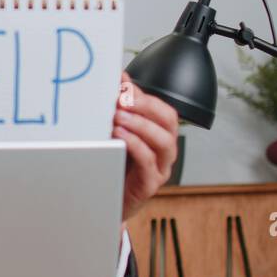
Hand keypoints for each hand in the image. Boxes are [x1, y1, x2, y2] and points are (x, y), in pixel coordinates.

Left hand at [112, 72, 178, 219]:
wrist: (107, 198)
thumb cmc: (117, 164)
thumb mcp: (119, 132)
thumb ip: (123, 107)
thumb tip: (121, 77)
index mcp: (161, 135)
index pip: (164, 110)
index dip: (146, 97)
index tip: (124, 86)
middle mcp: (165, 150)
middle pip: (169, 121)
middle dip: (146, 107)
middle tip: (122, 99)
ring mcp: (160, 168)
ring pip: (163, 142)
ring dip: (141, 125)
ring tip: (118, 116)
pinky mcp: (150, 184)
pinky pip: (149, 162)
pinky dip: (135, 145)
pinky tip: (119, 136)